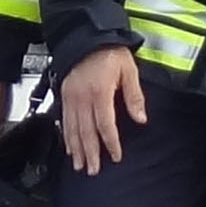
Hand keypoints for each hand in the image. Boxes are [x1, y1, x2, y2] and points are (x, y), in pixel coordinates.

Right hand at [58, 45, 146, 174]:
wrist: (86, 36)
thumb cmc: (109, 51)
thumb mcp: (129, 70)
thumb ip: (134, 96)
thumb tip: (141, 118)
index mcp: (100, 92)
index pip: (105, 125)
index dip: (111, 143)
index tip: (115, 156)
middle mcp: (82, 98)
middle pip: (86, 132)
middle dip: (91, 153)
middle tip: (93, 170)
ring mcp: (71, 97)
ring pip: (73, 129)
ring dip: (77, 149)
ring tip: (80, 165)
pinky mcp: (64, 95)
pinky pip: (64, 120)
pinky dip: (67, 136)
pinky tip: (69, 147)